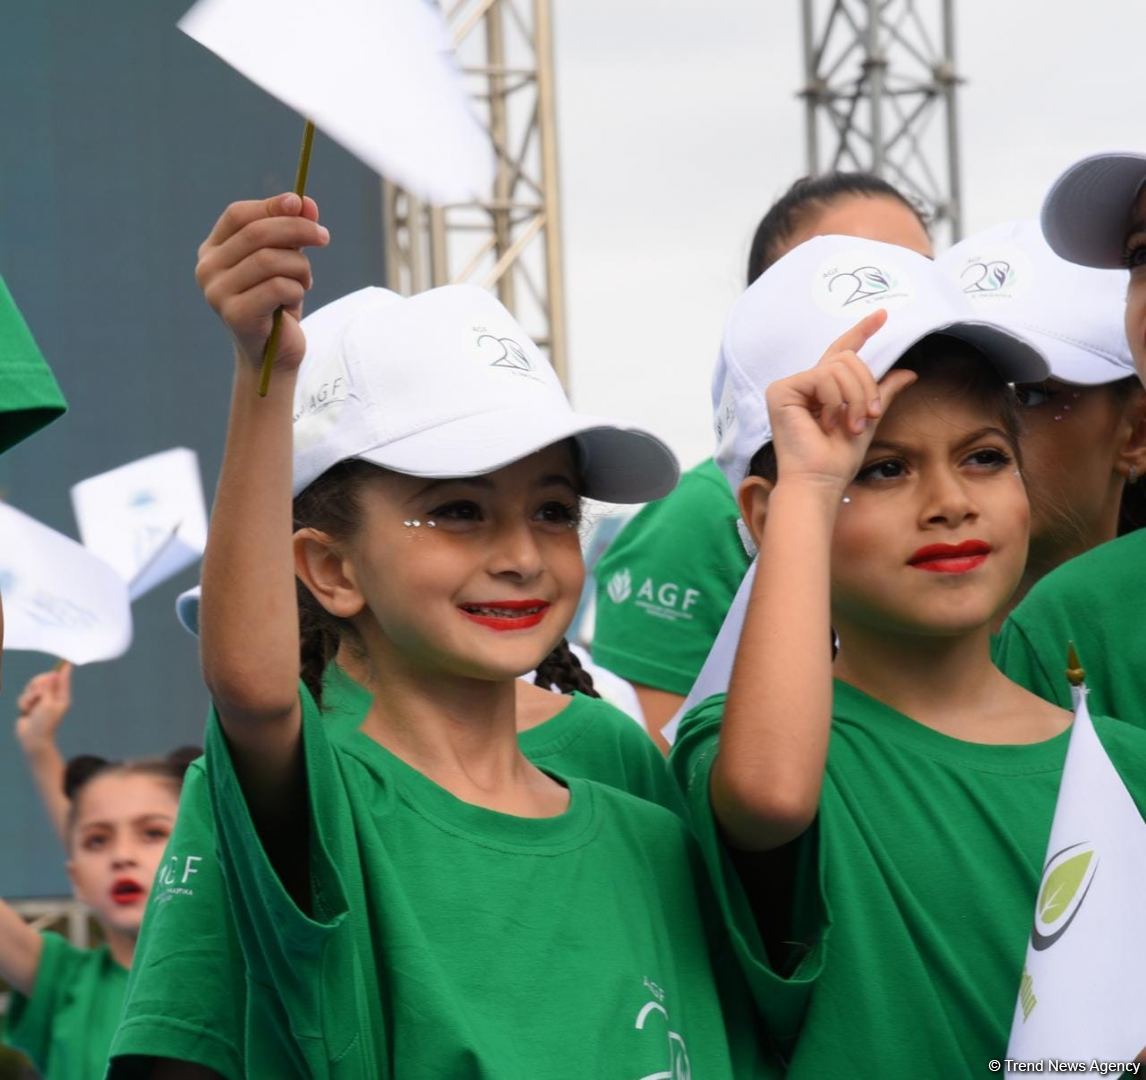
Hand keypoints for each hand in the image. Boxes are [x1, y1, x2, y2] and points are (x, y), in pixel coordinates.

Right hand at [15, 663, 71, 751]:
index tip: (66, 660)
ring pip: (31, 688)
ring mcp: (40, 700)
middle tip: (37, 692)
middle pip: (44, 679)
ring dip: (29, 697)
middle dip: (37, 684)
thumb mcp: (48, 704)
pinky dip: (24, 703)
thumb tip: (53, 674)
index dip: (63, 669)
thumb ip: (48, 688)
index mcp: (62, 696)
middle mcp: (52, 696)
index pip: (63, 679)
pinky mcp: (29, 704)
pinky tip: (26, 712)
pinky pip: (23, 696)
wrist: (32, 739)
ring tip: (32, 708)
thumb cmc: (45, 722)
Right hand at [195, 193, 329, 374]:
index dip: (271, 206)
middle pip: (257, 233)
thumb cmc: (278, 305)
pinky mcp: (235, 313)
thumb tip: (307, 202)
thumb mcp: (287, 263)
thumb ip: (292, 232)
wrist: (274, 356)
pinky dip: (295, 292)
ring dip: (300, 268)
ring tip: (304, 282)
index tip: (300, 203)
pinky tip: (291, 305)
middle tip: (324, 237)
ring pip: (270, 260)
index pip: (238, 215)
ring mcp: (217, 292)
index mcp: (213, 251)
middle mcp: (208, 269)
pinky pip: (278, 287)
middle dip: (297, 230)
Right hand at [765, 310, 916, 493]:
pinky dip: (835, 401)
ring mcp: (791, 386)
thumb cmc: (838, 458)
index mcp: (823, 388)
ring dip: (855, 397)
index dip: (862, 331)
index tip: (882, 314)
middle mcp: (805, 383)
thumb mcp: (869, 418)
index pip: (843, 352)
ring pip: (838, 366)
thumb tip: (908, 371)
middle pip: (847, 359)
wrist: (820, 479)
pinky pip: (822, 377)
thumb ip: (883, 392)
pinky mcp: (781, 390)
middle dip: (866, 387)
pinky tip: (828, 422)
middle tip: (868, 416)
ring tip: (850, 424)